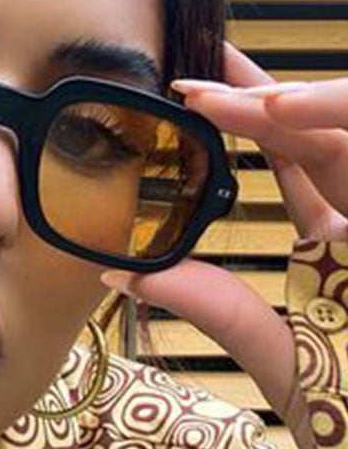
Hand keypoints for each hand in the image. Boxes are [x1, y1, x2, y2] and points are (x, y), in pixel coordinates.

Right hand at [100, 42, 347, 448]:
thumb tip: (122, 276)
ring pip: (326, 148)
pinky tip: (244, 120)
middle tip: (199, 79)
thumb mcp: (294, 368)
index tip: (211, 98)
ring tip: (216, 81)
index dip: (282, 111)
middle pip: (333, 136)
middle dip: (267, 101)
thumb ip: (215, 310)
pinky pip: (316, 180)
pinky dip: (278, 149)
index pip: (338, 148)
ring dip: (273, 112)